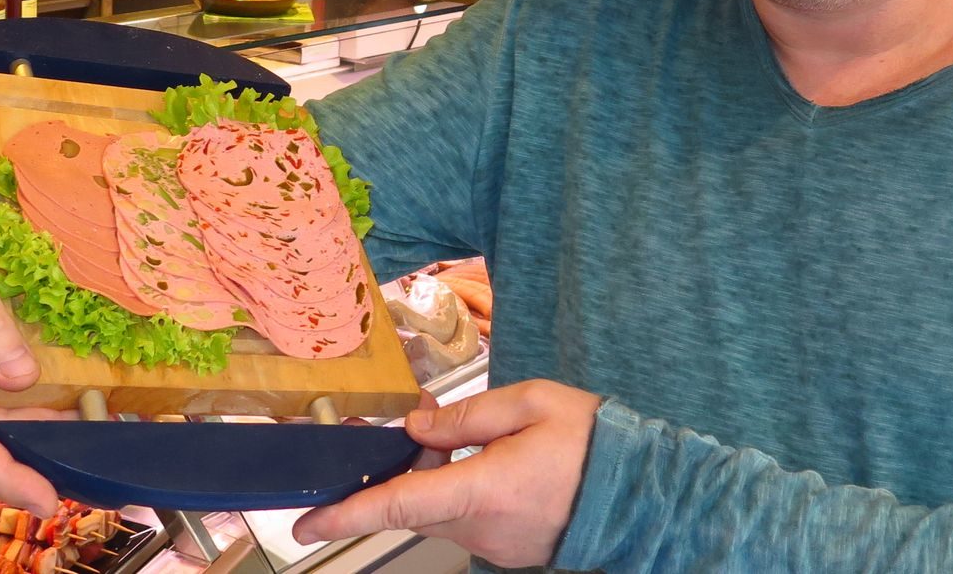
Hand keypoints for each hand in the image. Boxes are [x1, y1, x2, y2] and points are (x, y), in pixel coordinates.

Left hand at [293, 380, 600, 567]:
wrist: (648, 493)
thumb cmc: (595, 442)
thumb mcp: (532, 403)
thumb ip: (467, 417)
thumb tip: (417, 429)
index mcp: (484, 489)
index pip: (397, 505)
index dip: (345, 515)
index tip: (304, 525)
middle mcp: (482, 527)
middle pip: (413, 504)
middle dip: (402, 471)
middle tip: (420, 429)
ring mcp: (495, 544)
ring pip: (439, 511)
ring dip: (437, 479)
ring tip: (475, 442)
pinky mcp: (507, 549)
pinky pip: (465, 519)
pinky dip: (462, 491)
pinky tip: (491, 464)